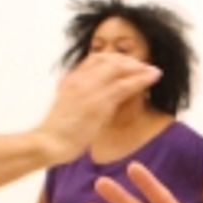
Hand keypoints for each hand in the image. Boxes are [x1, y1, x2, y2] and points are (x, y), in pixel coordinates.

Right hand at [37, 55, 161, 163]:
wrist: (48, 142)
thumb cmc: (57, 133)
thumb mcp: (67, 110)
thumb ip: (79, 101)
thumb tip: (90, 104)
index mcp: (71, 80)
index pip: (95, 60)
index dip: (115, 60)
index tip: (128, 65)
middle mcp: (80, 79)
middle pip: (109, 59)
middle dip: (129, 61)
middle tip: (144, 66)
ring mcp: (89, 88)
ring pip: (119, 68)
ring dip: (139, 67)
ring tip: (154, 71)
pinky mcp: (100, 102)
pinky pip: (125, 85)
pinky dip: (142, 78)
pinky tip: (154, 77)